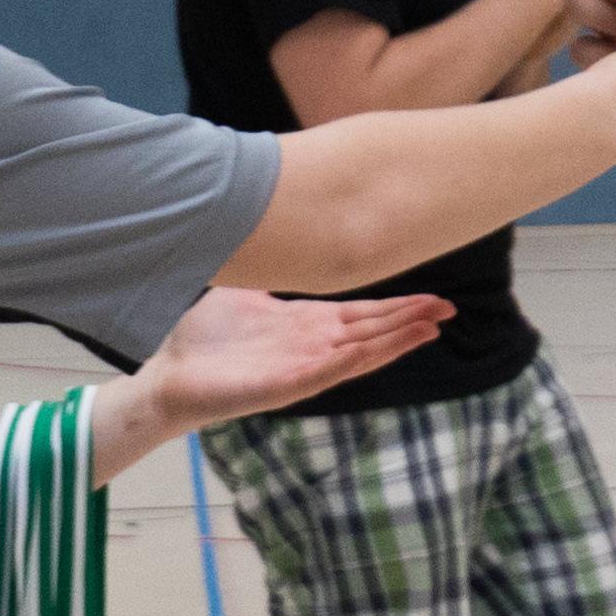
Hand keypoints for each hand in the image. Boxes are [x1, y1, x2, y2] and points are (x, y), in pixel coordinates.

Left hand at [131, 287, 457, 435]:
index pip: (363, 315)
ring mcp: (300, 369)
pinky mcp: (281, 387)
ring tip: (427, 330)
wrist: (167, 372)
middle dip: (409, 321)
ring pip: (357, 355)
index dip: (398, 307)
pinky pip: (322, 373)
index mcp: (307, 326)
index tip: (433, 298)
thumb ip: (273, 267)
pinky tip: (370, 349)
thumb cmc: (205, 337)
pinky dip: (348, 361)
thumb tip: (287, 228)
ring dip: (392, 343)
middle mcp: (312, 348)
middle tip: (447, 310)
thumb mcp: (246, 290)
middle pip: (372, 333)